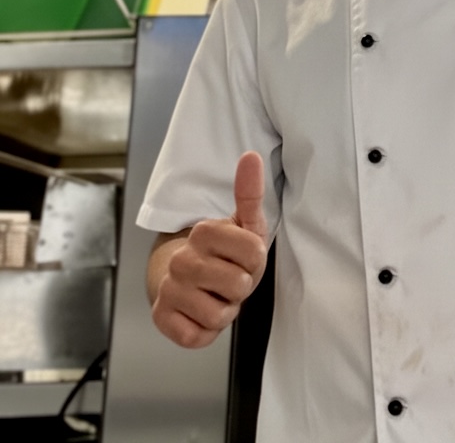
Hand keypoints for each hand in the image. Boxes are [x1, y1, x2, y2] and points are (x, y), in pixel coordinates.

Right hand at [151, 152, 268, 347]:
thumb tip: (251, 156)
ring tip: (215, 296)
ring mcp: (169, 289)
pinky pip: (197, 336)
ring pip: (219, 315)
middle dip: (240, 288)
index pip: (255, 253)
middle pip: (238, 285)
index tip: (243, 258)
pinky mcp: (161, 318)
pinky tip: (199, 313)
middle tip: (228, 280)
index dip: (255, 262)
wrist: (187, 281)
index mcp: (204, 231)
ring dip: (224, 311)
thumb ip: (250, 192)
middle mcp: (182, 259)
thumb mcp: (244, 224)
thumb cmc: (224, 254)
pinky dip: (205, 331)